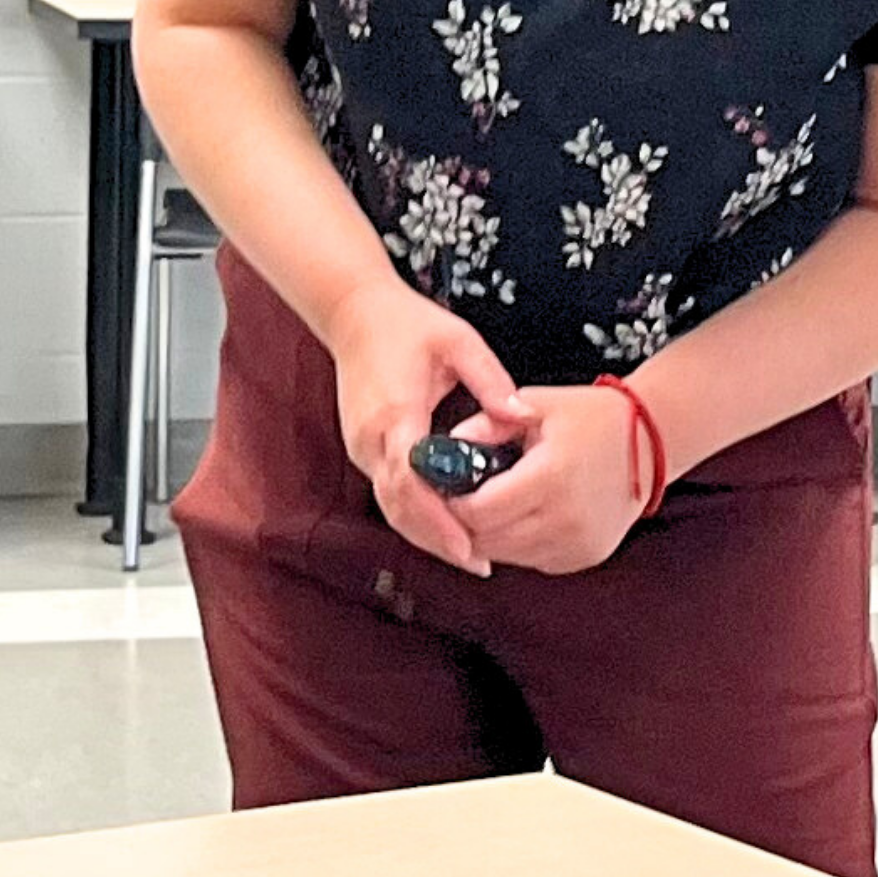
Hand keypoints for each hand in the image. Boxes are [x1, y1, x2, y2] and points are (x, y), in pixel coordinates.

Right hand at [319, 272, 518, 573]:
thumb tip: (524, 417)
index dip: (439, 518)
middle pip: (400, 507)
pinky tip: (447, 529)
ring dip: (427, 535)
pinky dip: (417, 516)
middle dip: (438, 540)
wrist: (354, 313)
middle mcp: (371, 439)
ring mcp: (362, 448)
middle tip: (480, 563)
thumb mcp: (457, 341)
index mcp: (395, 414)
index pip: (413, 480)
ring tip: (470, 556)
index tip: (469, 545)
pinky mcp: (364, 450)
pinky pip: (389, 494)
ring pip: (392, 507)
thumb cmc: (407, 324)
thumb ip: (491, 381)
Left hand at [452, 385, 646, 575]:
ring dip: (491, 535)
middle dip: (466, 522)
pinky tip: (525, 515)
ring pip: (507, 556)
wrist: (650, 444)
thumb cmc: (593, 419)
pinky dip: (519, 544)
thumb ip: (489, 424)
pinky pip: (533, 560)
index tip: (450, 488)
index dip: (455, 503)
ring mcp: (578, 542)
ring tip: (495, 503)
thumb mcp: (538, 405)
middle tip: (465, 498)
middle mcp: (566, 517)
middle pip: (487, 541)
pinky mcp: (586, 556)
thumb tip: (450, 444)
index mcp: (551, 476)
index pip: (479, 512)